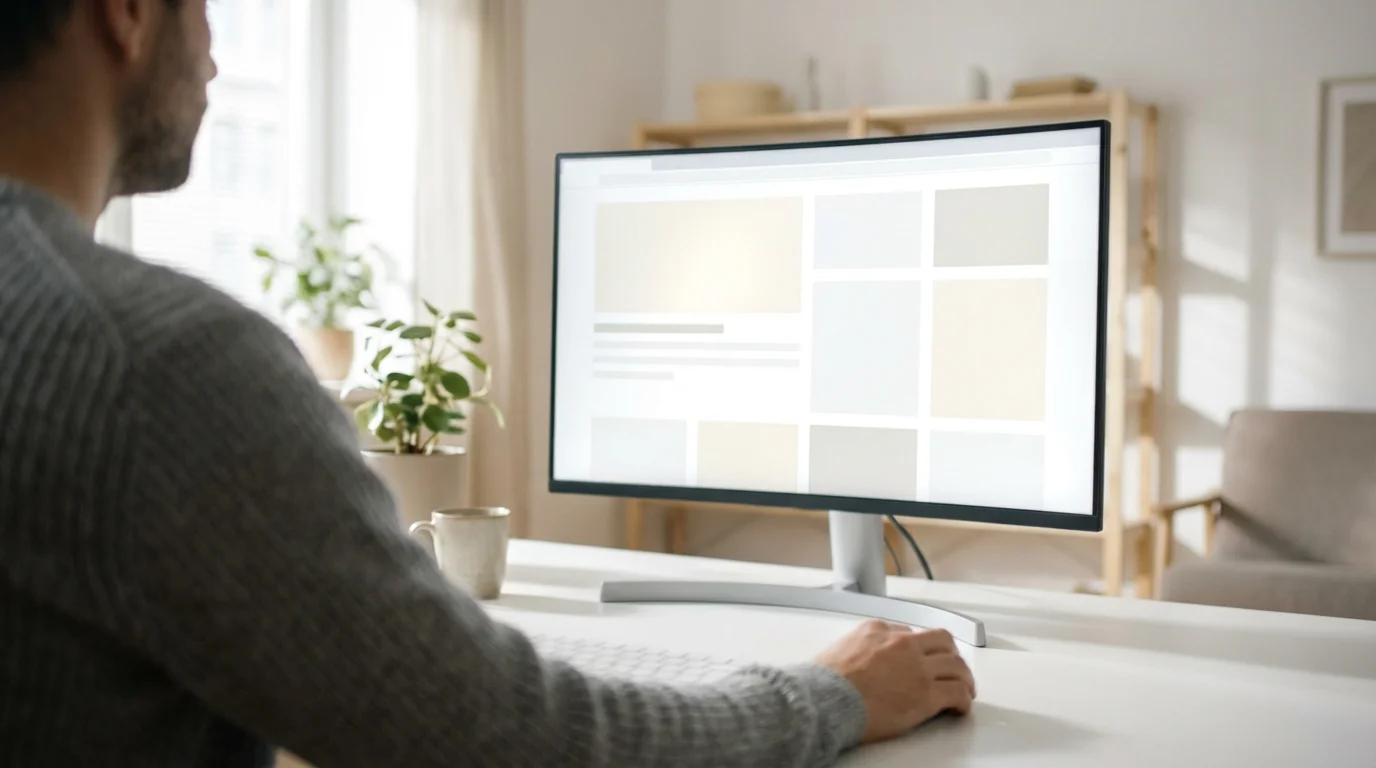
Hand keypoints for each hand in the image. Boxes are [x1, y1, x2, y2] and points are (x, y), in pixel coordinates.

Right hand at [814, 620, 975, 743]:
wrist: (825, 699)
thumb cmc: (824, 682)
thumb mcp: (837, 649)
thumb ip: (857, 649)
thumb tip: (859, 661)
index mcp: (878, 630)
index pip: (909, 632)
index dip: (919, 648)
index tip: (921, 658)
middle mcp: (902, 643)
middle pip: (941, 640)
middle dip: (950, 654)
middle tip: (952, 667)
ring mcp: (917, 668)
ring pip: (956, 665)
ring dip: (964, 677)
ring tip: (964, 688)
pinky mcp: (926, 694)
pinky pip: (957, 692)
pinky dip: (963, 700)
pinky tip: (960, 707)